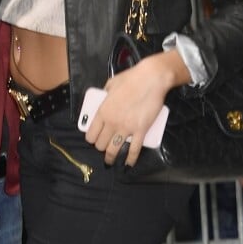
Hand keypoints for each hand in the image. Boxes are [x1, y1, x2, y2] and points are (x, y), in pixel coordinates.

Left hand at [84, 51, 181, 166]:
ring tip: (110, 161)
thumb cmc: (131, 78)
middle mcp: (112, 123)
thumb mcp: (111, 84)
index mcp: (102, 111)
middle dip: (101, 147)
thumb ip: (105, 94)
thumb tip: (104, 97)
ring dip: (111, 157)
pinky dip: (130, 160)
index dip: (91, 139)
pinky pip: (134, 150)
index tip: (94, 140)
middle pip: (101, 144)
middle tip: (104, 146)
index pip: (91, 134)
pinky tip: (128, 165)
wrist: (151, 79)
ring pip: (114, 150)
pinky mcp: (141, 131)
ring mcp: (126, 128)